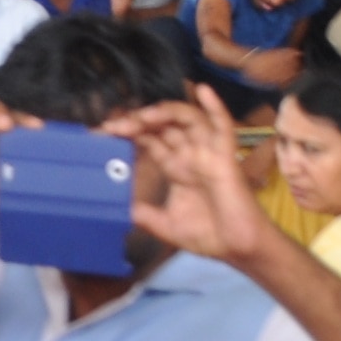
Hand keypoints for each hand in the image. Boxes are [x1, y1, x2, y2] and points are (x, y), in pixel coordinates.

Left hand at [113, 91, 271, 263]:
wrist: (240, 250)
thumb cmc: (210, 236)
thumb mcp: (166, 226)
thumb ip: (144, 214)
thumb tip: (117, 208)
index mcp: (175, 167)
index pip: (147, 138)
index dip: (125, 131)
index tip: (101, 132)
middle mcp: (190, 155)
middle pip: (162, 124)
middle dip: (137, 120)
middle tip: (114, 126)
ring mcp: (207, 153)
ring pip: (187, 118)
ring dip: (164, 111)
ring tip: (143, 115)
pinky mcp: (226, 157)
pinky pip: (223, 126)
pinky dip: (215, 106)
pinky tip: (203, 91)